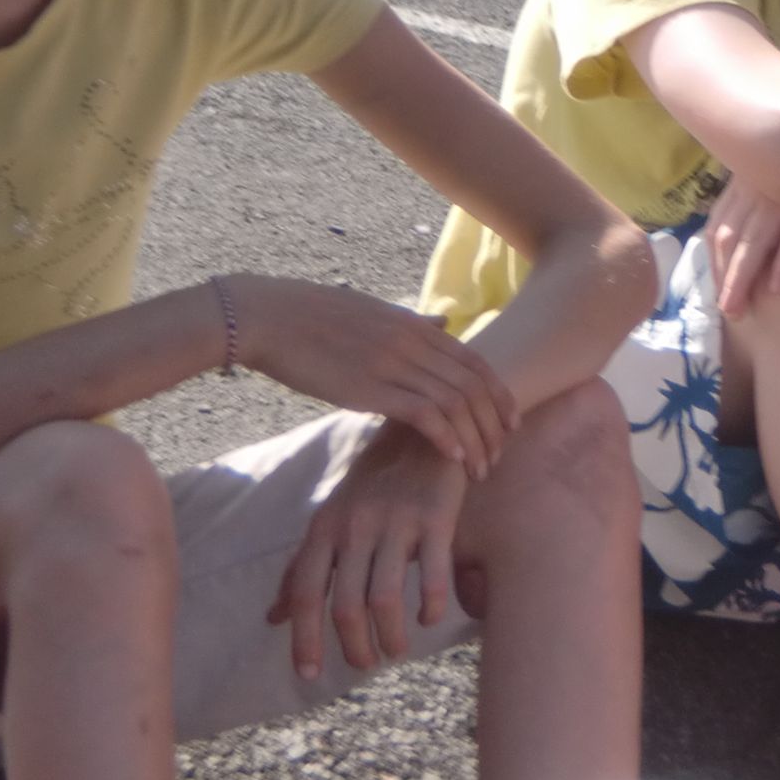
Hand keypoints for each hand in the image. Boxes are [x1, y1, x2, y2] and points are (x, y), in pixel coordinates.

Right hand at [227, 275, 517, 477]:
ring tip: (480, 469)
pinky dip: (447, 437)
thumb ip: (414, 322)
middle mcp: (414, 342)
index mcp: (416, 325)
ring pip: (457, 403)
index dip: (499, 393)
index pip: (476, 361)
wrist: (269, 317)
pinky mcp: (372, 386)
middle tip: (500, 455)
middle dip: (494, 424)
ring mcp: (395, 363)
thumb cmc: (314, 316)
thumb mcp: (375, 311)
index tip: (510, 422)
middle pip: (474, 385)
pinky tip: (454, 458)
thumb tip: (444, 322)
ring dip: (475, 439)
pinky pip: (425, 414)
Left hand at [268, 422, 467, 677]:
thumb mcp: (332, 521)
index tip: (309, 675)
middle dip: (354, 646)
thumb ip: (303, 567)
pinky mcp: (436, 517)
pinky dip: (429, 606)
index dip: (304, 639)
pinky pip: (432, 575)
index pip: (304, 593)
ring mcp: (396, 521)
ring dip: (389, 637)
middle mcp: (355, 526)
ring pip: (384, 598)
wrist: (423, 431)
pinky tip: (429, 619)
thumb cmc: (374, 484)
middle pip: (345, 605)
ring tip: (395, 651)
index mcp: (325, 528)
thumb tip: (271, 619)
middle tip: (365, 665)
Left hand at [705, 172, 779, 318]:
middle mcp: (764, 174)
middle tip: (728, 311)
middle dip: (725, 275)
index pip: (719, 220)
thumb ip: (773, 197)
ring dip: (743, 276)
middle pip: (730, 232)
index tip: (717, 288)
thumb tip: (755, 239)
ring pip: (756, 236)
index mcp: (752, 170)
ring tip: (741, 309)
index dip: (715, 258)